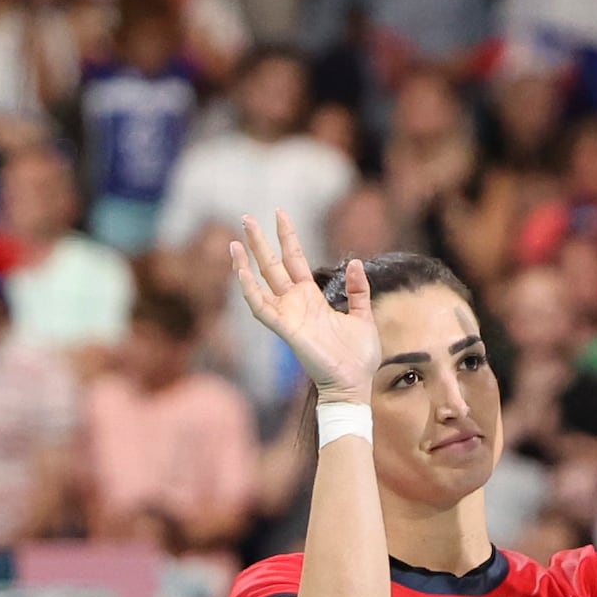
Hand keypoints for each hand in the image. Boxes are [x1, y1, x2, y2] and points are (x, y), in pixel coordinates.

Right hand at [231, 210, 380, 402]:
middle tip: (246, 217)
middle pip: (271, 265)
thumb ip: (358, 290)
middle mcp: (295, 303)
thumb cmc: (357, 357)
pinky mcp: (285, 329)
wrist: (354, 383)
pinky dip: (249, 290)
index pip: (295, 259)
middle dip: (259, 242)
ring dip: (245, 263)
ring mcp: (287, 315)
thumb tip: (356, 262)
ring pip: (260, 283)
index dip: (287, 237)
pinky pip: (261, 308)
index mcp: (311, 297)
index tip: (280, 213)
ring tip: (234, 242)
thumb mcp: (363, 316)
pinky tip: (241, 272)